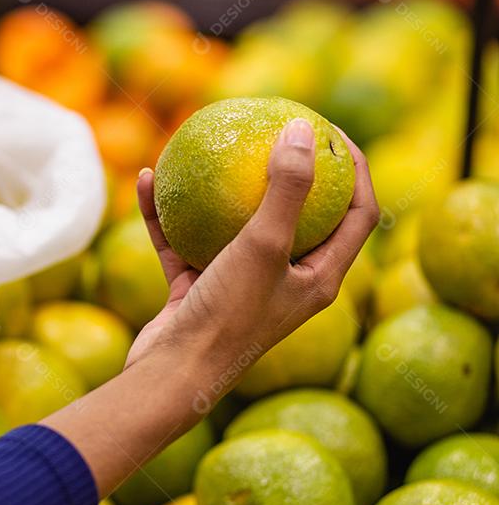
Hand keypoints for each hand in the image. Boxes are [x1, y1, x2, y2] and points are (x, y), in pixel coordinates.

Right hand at [127, 118, 379, 396]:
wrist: (171, 376)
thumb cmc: (228, 317)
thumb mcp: (263, 246)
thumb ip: (287, 189)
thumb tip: (302, 129)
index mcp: (318, 279)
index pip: (356, 216)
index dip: (355, 170)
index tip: (330, 130)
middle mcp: (284, 282)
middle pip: (299, 216)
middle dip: (290, 171)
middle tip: (275, 128)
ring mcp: (238, 286)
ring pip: (233, 226)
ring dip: (220, 190)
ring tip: (211, 149)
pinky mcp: (196, 290)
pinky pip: (183, 242)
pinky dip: (167, 216)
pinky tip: (148, 181)